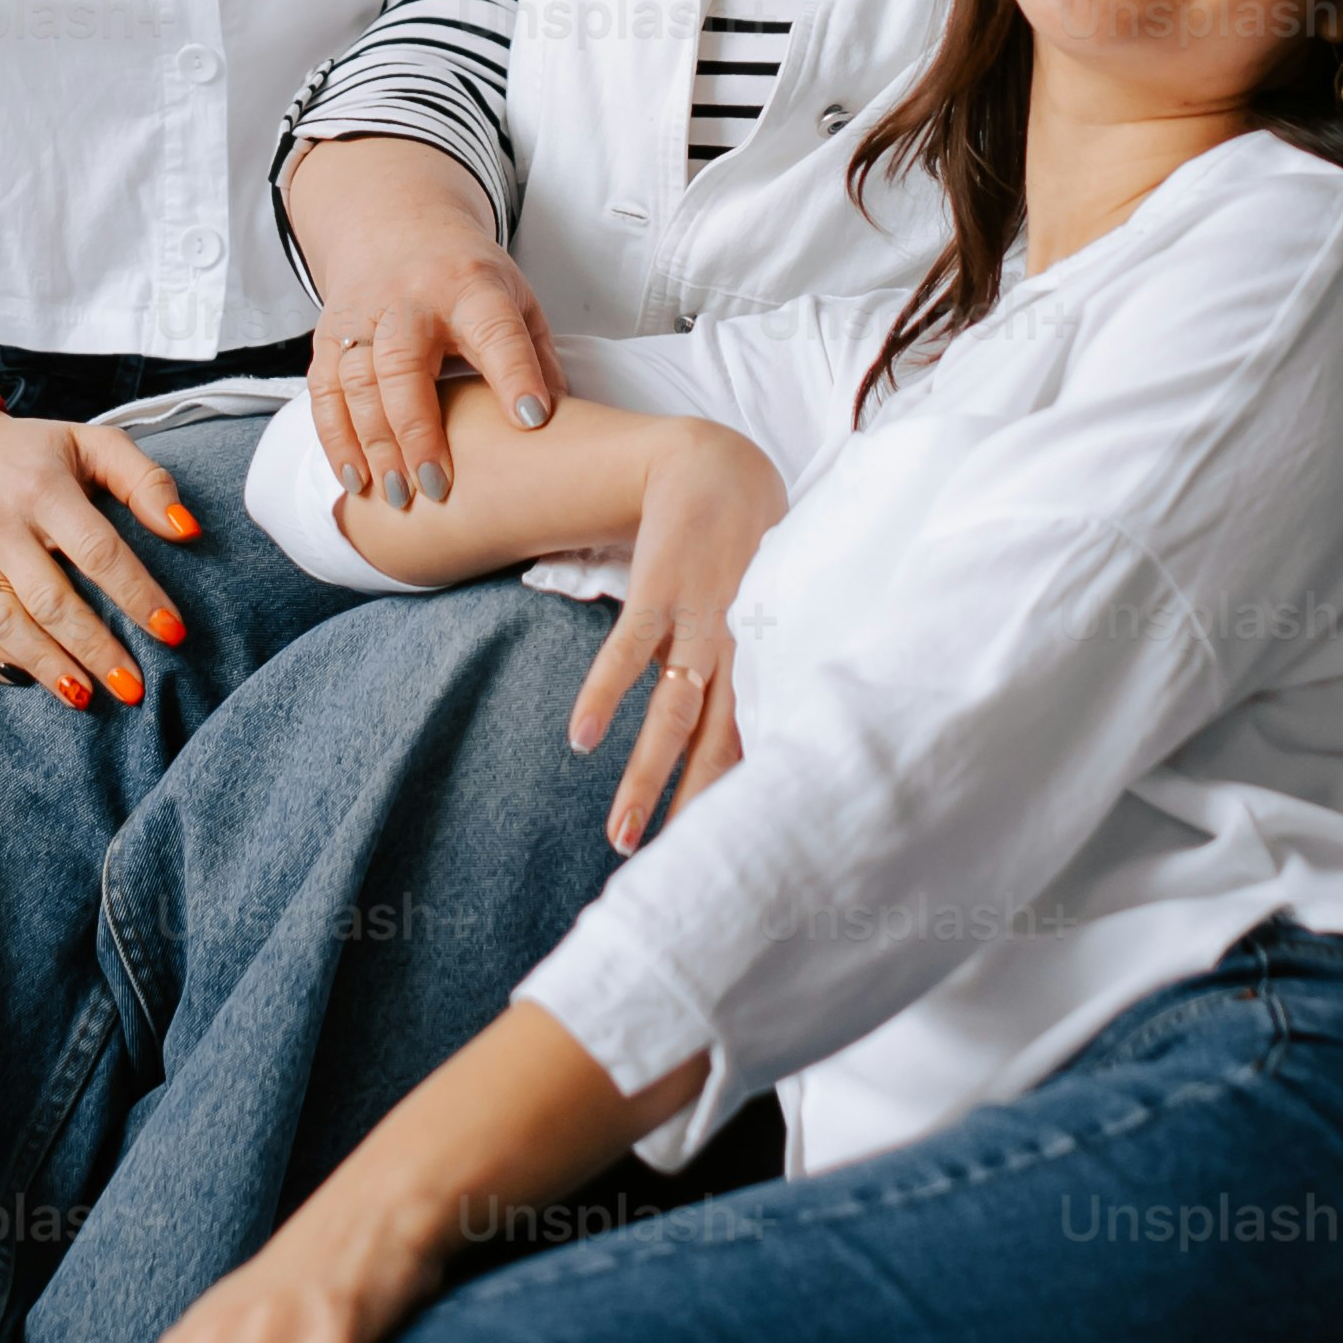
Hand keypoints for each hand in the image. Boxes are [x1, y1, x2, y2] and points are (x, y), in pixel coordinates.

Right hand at [0, 408, 202, 709]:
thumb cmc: (32, 452)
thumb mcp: (91, 443)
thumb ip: (144, 480)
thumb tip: (187, 530)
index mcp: (43, 488)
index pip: (97, 550)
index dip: (137, 595)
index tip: (173, 632)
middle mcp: (0, 526)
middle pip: (51, 600)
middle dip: (96, 649)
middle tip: (134, 688)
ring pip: (5, 624)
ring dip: (47, 666)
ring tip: (85, 697)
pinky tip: (24, 679)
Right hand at [303, 221, 558, 508]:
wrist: (397, 228)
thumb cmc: (470, 282)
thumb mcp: (518, 300)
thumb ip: (538, 358)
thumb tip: (560, 425)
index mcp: (471, 286)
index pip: (494, 330)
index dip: (514, 374)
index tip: (531, 422)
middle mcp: (410, 298)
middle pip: (403, 363)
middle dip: (417, 430)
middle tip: (438, 488)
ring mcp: (363, 315)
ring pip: (356, 381)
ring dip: (373, 444)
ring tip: (399, 497)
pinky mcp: (329, 334)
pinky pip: (324, 390)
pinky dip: (336, 438)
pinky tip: (356, 478)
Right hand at [570, 422, 780, 849]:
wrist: (719, 464)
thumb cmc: (742, 545)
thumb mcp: (761, 611)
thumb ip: (751, 666)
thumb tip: (754, 730)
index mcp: (762, 661)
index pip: (755, 748)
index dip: (738, 805)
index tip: (725, 864)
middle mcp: (739, 651)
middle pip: (717, 749)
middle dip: (692, 815)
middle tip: (667, 878)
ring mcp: (702, 620)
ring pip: (675, 716)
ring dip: (646, 779)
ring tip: (620, 835)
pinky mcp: (663, 588)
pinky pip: (630, 652)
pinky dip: (604, 695)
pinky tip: (579, 737)